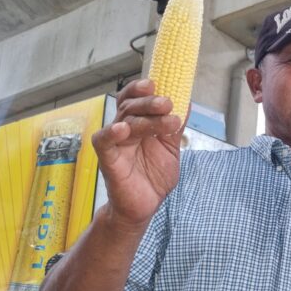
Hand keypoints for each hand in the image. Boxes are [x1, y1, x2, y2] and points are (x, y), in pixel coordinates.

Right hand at [91, 79, 185, 227]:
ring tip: (168, 120)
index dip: (142, 89)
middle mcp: (124, 130)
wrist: (145, 206)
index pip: (135, 99)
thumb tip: (187, 102)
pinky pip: (104, 141)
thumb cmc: (154, 177)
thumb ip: (175, 128)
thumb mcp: (170, 149)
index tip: (157, 83)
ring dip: (146, 118)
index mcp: (138, 125)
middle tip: (168, 102)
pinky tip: (122, 129)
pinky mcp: (107, 159)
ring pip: (125, 121)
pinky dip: (111, 133)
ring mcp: (115, 143)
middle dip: (149, 102)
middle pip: (130, 106)